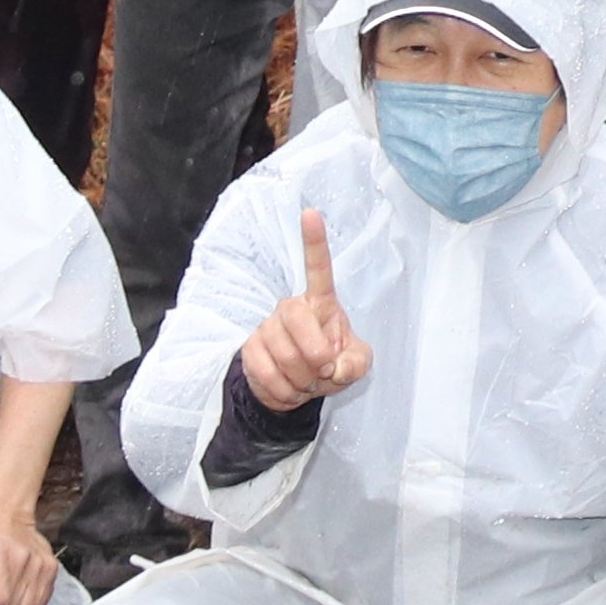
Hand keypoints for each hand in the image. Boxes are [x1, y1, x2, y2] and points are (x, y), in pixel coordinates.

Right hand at [239, 206, 373, 408]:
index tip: (311, 213)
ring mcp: (267, 327)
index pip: (318, 268)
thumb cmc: (331, 365)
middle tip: (323, 371)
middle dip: (316, 355)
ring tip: (307, 381)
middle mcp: (290, 307)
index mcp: (321, 302)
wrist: (298, 389)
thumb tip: (335, 366)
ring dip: (302, 380)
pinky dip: (284, 392)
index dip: (314, 241)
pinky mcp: (249, 349)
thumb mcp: (355, 364)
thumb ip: (355, 363)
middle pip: (297, 319)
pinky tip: (290, 388)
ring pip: (283, 354)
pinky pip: (266, 373)